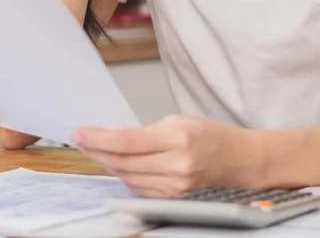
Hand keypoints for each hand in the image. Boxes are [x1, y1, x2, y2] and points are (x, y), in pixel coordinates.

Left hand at [72, 115, 264, 196]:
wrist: (239, 160)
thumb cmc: (212, 136)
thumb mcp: (181, 121)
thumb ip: (149, 131)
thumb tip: (114, 140)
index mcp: (179, 138)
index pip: (127, 142)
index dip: (99, 139)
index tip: (80, 134)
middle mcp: (177, 164)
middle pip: (123, 162)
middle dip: (98, 151)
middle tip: (82, 140)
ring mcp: (175, 185)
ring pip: (127, 177)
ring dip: (108, 164)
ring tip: (96, 152)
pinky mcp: (173, 198)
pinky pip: (139, 188)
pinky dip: (125, 177)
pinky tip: (117, 166)